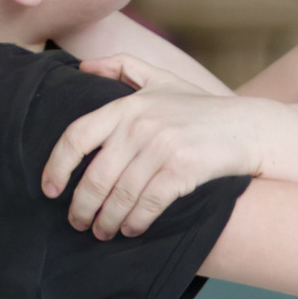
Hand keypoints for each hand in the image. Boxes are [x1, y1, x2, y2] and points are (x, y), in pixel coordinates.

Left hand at [44, 55, 244, 237]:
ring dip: (107, 220)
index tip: (50, 190)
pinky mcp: (181, 170)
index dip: (57, 166)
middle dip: (82, 206)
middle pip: (95, 176)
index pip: (76, 136)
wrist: (247, 127)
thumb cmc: (201, 107)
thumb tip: (84, 66)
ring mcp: (160, 147)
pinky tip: (131, 230)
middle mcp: (139, 125)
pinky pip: (148, 203)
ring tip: (103, 232)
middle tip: (79, 223)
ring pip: (120, 194)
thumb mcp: (162, 78)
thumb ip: (122, 67)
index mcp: (126, 105)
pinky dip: (135, 221)